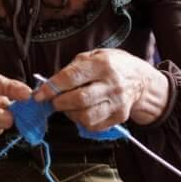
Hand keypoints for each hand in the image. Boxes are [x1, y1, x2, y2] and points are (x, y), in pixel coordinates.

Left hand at [34, 49, 169, 131]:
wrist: (141, 80)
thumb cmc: (113, 65)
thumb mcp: (93, 56)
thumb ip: (72, 68)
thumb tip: (50, 83)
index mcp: (102, 64)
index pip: (72, 78)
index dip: (52, 87)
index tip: (39, 94)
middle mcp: (112, 84)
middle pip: (79, 100)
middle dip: (59, 103)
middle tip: (54, 100)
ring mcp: (117, 103)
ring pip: (86, 116)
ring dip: (70, 114)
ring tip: (68, 106)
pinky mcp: (119, 117)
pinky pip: (94, 126)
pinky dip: (82, 121)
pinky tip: (81, 112)